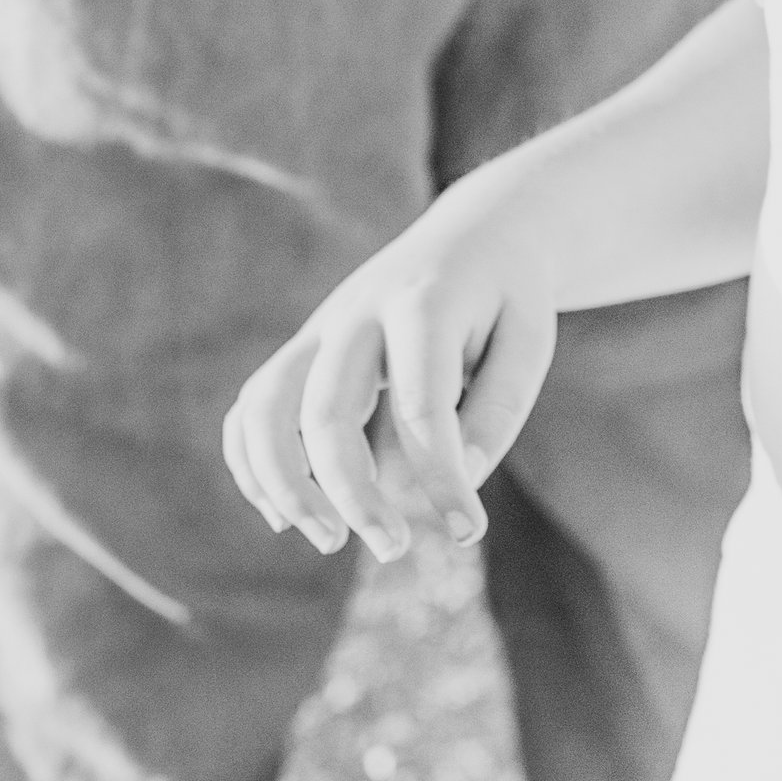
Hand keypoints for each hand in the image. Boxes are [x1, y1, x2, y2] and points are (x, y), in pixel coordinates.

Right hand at [223, 163, 557, 563]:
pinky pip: (250, 409)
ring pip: (264, 408)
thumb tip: (459, 477)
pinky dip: (251, 465)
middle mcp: (357, 313)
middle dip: (352, 494)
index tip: (468, 531)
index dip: (441, 479)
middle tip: (393, 549)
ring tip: (329, 540)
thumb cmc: (507, 295)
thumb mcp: (531, 338)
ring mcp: (320, 330)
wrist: (474, 231)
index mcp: (423, 302)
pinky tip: (285, 517)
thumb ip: (499, 407)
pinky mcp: (302, 350)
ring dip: (283, 485)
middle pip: (326, 413)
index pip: (421, 404)